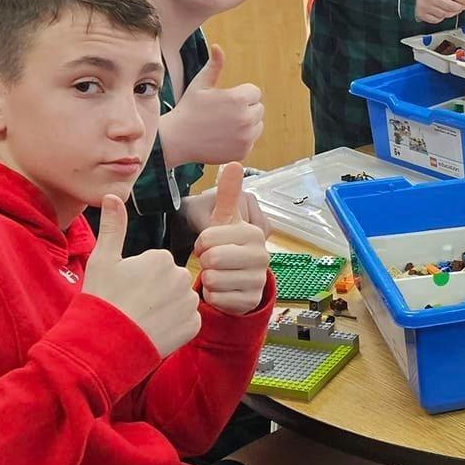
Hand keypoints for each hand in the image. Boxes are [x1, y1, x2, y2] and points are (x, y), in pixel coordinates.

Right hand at [81, 191, 200, 356]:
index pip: (157, 263)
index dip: (140, 277)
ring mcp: (190, 303)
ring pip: (180, 300)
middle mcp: (182, 277)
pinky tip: (154, 330)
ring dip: (166, 308)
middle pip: (171, 280)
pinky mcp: (193, 326)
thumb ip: (114, 227)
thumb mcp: (103, 260)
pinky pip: (187, 321)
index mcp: (162, 258)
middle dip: (157, 290)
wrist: (107, 345)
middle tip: (134, 304)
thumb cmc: (102, 300)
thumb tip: (112, 196)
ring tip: (143, 318)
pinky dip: (173, 326)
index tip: (126, 289)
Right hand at [163, 45, 263, 166]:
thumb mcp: (200, 84)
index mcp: (238, 99)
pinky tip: (224, 138)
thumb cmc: (188, 110)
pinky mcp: (244, 151)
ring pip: (258, 125)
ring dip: (246, 124)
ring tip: (224, 126)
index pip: (255, 92)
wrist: (177, 140)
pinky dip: (242, 140)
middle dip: (245, 109)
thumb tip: (218, 47)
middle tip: (224, 114)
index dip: (241, 95)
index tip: (225, 101)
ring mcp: (246, 137)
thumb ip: (214, 66)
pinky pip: (251, 141)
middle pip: (258, 109)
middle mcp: (245, 118)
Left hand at [192, 163, 270, 314]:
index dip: (202, 242)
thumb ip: (228, 193)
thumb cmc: (226, 242)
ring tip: (217, 274)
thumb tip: (234, 163)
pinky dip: (212, 296)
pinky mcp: (251, 301)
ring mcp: (258, 280)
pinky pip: (217, 299)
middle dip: (205, 261)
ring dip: (208, 279)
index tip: (209, 243)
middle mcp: (262, 256)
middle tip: (212, 259)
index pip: (209, 238)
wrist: (237, 275)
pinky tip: (221, 289)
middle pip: (212, 259)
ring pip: (213, 280)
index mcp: (254, 232)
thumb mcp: (224, 217)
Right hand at [414, 0, 464, 24]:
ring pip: (445, 14)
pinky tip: (442, 11)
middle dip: (460, 7)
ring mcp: (426, 6)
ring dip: (452, 12)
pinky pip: (436, 19)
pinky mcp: (421, 13)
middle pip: (453, 7)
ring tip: (453, 8)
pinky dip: (441, 17)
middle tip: (462, 5)